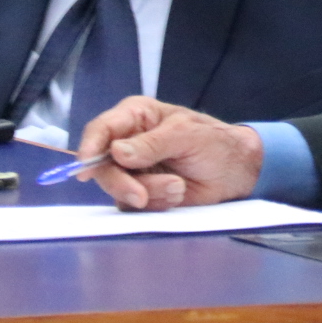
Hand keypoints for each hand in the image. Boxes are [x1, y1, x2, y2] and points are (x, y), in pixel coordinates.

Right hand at [78, 98, 263, 210]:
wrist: (236, 173)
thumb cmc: (214, 143)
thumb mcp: (187, 135)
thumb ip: (152, 143)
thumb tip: (117, 152)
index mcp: (135, 117)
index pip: (101, 129)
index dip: (89, 147)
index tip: (85, 168)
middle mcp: (127, 143)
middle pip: (102, 166)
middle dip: (121, 183)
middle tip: (141, 196)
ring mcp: (133, 171)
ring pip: (118, 189)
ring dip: (148, 193)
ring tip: (178, 187)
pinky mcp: (141, 193)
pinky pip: (133, 205)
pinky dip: (155, 203)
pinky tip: (177, 194)